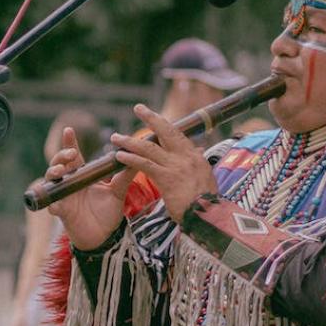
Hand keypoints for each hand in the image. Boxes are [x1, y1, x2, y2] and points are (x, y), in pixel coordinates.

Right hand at [45, 126, 135, 249]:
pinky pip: (52, 205)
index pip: (74, 155)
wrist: (105, 237)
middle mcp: (70, 183)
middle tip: (71, 154)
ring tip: (60, 170)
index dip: (69, 143)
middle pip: (59, 163)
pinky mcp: (62, 212)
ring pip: (51, 180)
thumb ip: (124, 175)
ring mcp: (64, 196)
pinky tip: (53, 199)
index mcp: (82, 176)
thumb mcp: (118, 192)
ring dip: (53, 172)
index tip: (69, 130)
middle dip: (61, 156)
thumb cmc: (108, 214)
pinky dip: (50, 201)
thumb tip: (138, 157)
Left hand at [110, 104, 217, 224]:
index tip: (153, 117)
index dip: (164, 124)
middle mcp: (186, 157)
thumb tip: (197, 152)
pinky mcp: (166, 178)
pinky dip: (130, 158)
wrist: (209, 217)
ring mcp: (176, 166)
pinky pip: (144, 164)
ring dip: (129, 141)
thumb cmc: (206, 203)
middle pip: (166, 130)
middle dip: (151, 117)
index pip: (178, 135)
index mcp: (196, 157)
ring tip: (115, 137)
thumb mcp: (206, 180)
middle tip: (138, 108)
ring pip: (149, 147)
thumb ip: (197, 165)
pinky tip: (119, 156)